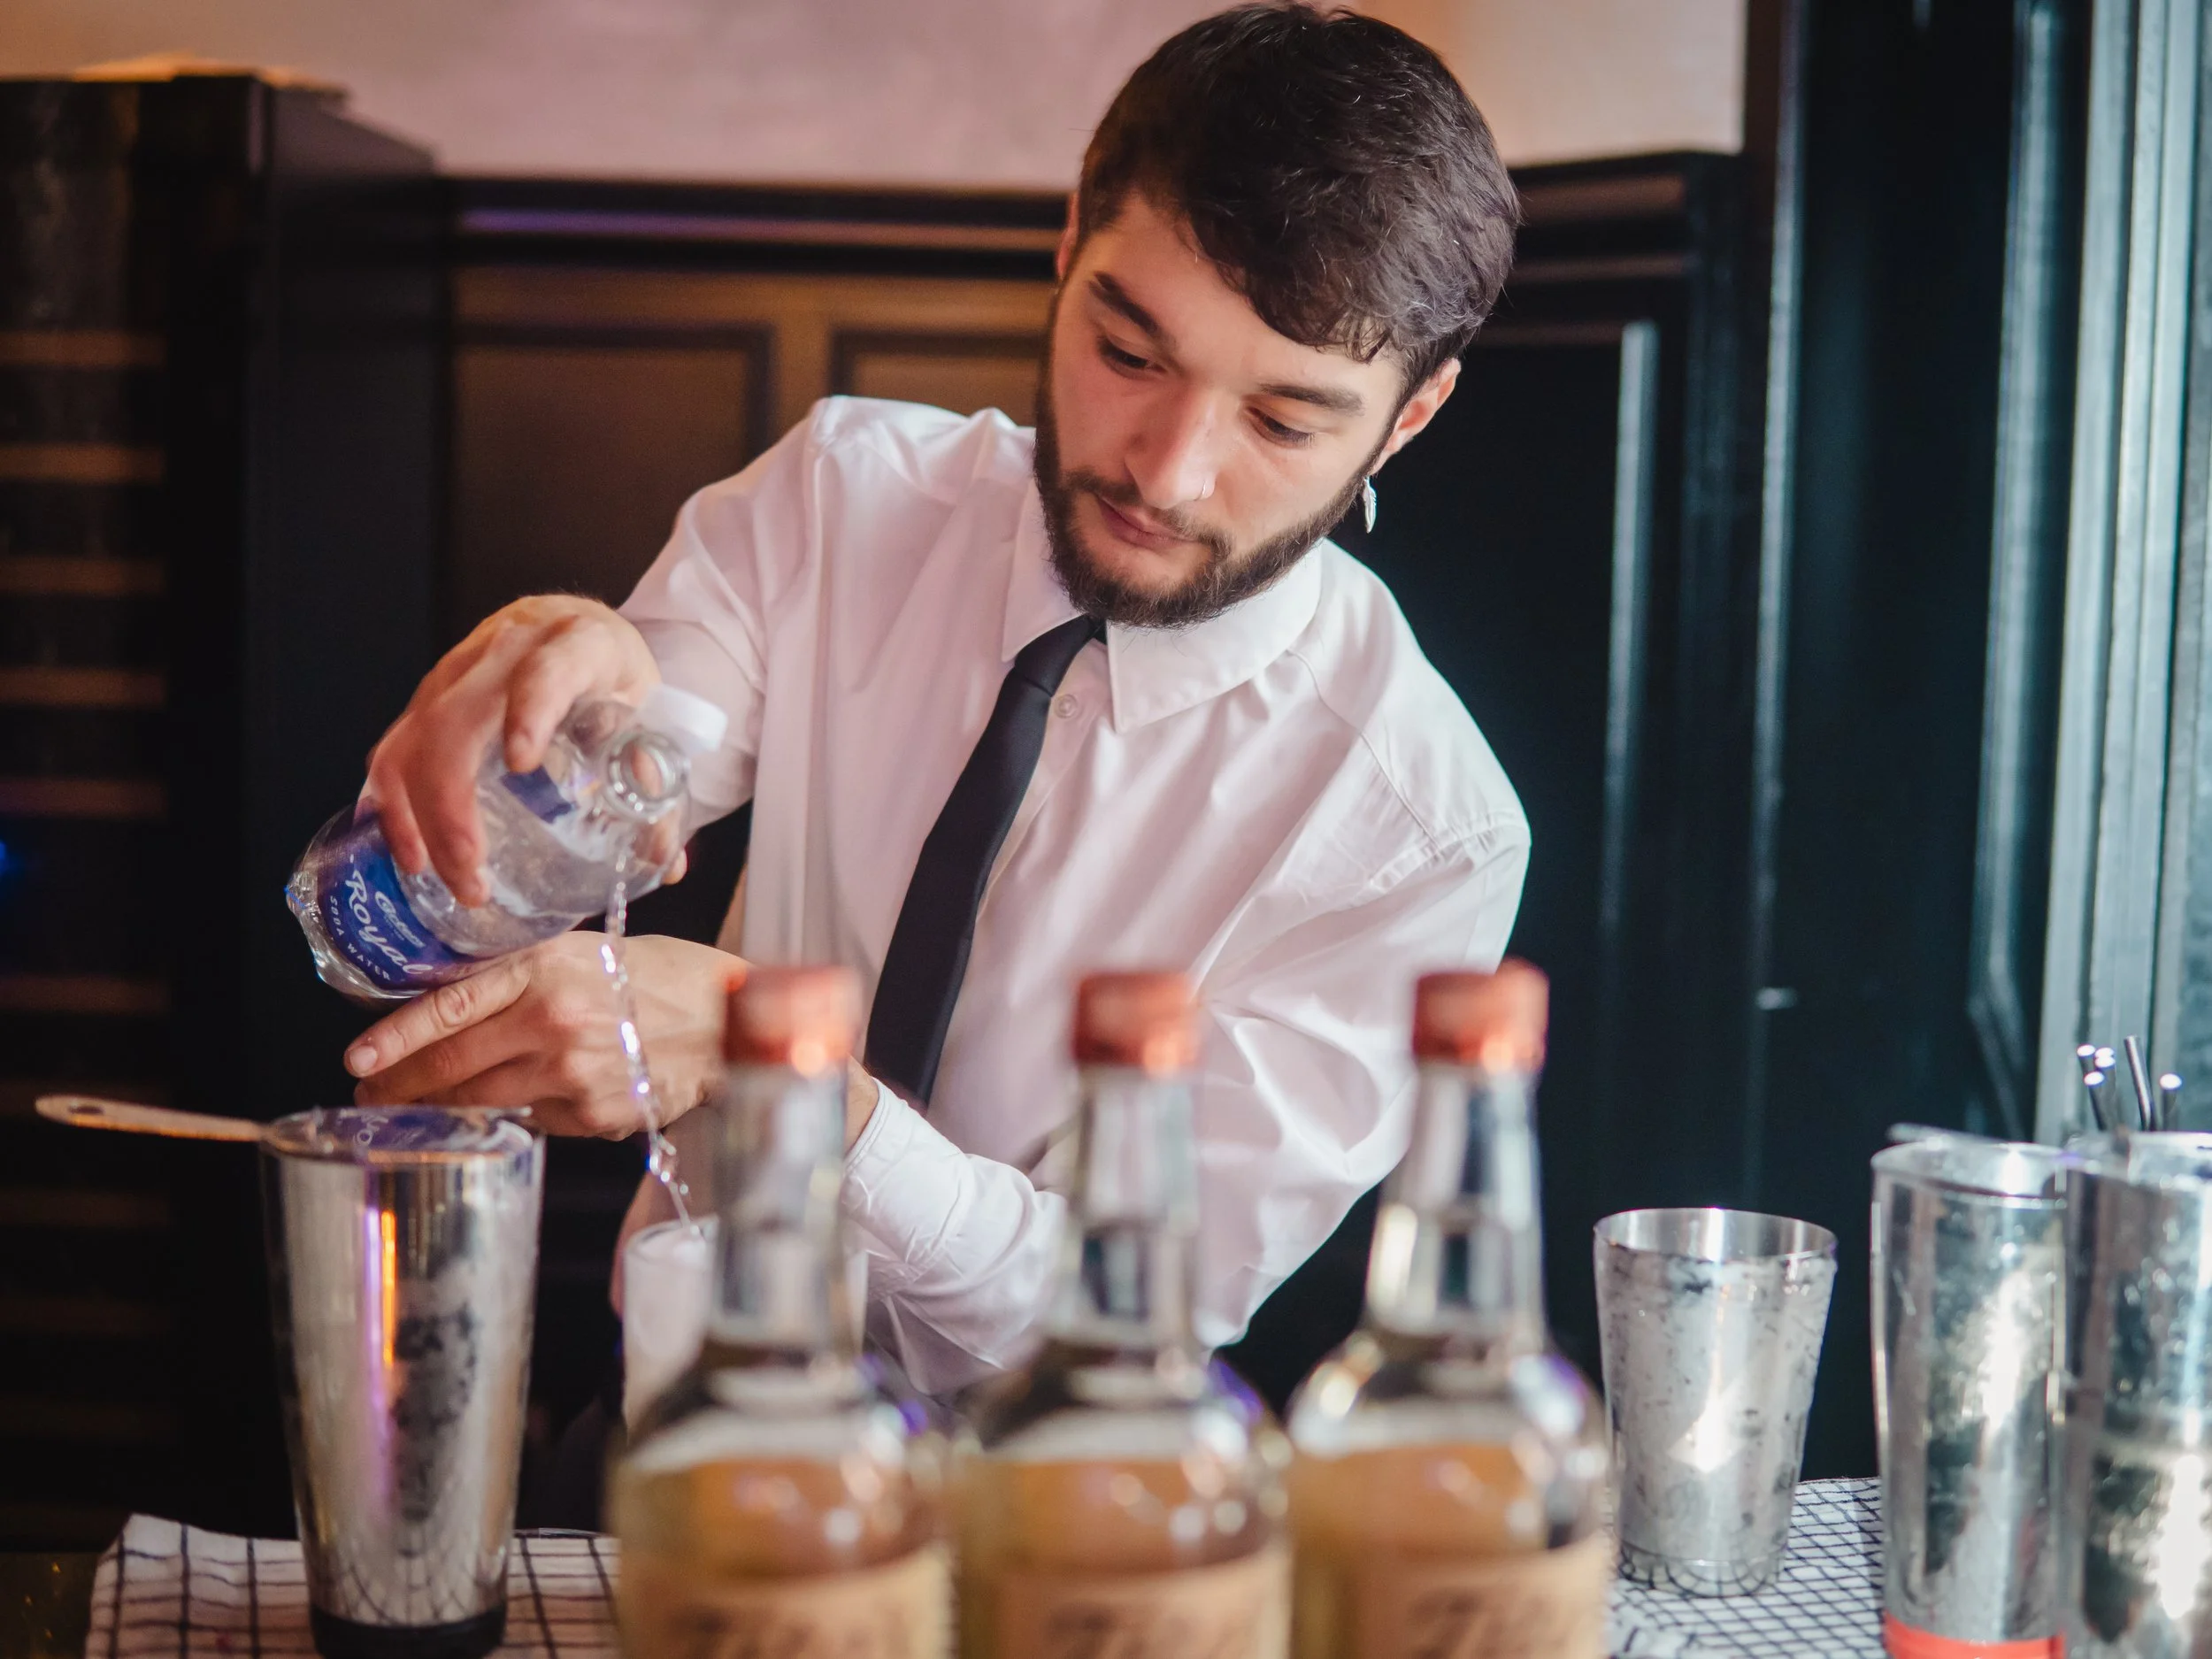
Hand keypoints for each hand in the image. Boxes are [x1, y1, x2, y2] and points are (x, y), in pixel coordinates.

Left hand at [346, 932, 740, 1136]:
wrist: (728, 1019)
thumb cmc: (660, 976)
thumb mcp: (584, 952)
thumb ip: (522, 977)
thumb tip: (455, 1010)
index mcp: (545, 969)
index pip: (448, 1007)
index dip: (395, 1039)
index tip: (358, 1060)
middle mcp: (551, 1021)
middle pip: (453, 1065)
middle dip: (402, 1086)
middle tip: (372, 1096)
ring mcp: (571, 1072)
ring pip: (481, 1101)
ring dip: (439, 1109)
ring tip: (414, 1111)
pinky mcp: (593, 1112)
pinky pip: (532, 1119)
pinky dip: (512, 1115)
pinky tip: (506, 1108)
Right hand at [364, 595, 662, 904]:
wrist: (581, 632)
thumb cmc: (616, 676)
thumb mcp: (649, 711)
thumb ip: (655, 780)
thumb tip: (664, 862)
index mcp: (578, 644)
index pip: (547, 671)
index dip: (531, 711)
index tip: (523, 764)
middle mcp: (507, 649)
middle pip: (456, 719)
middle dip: (453, 806)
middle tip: (473, 877)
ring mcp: (457, 670)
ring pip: (415, 737)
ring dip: (419, 817)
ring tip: (446, 877)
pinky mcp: (428, 695)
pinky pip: (395, 747)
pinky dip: (394, 804)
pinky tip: (409, 852)